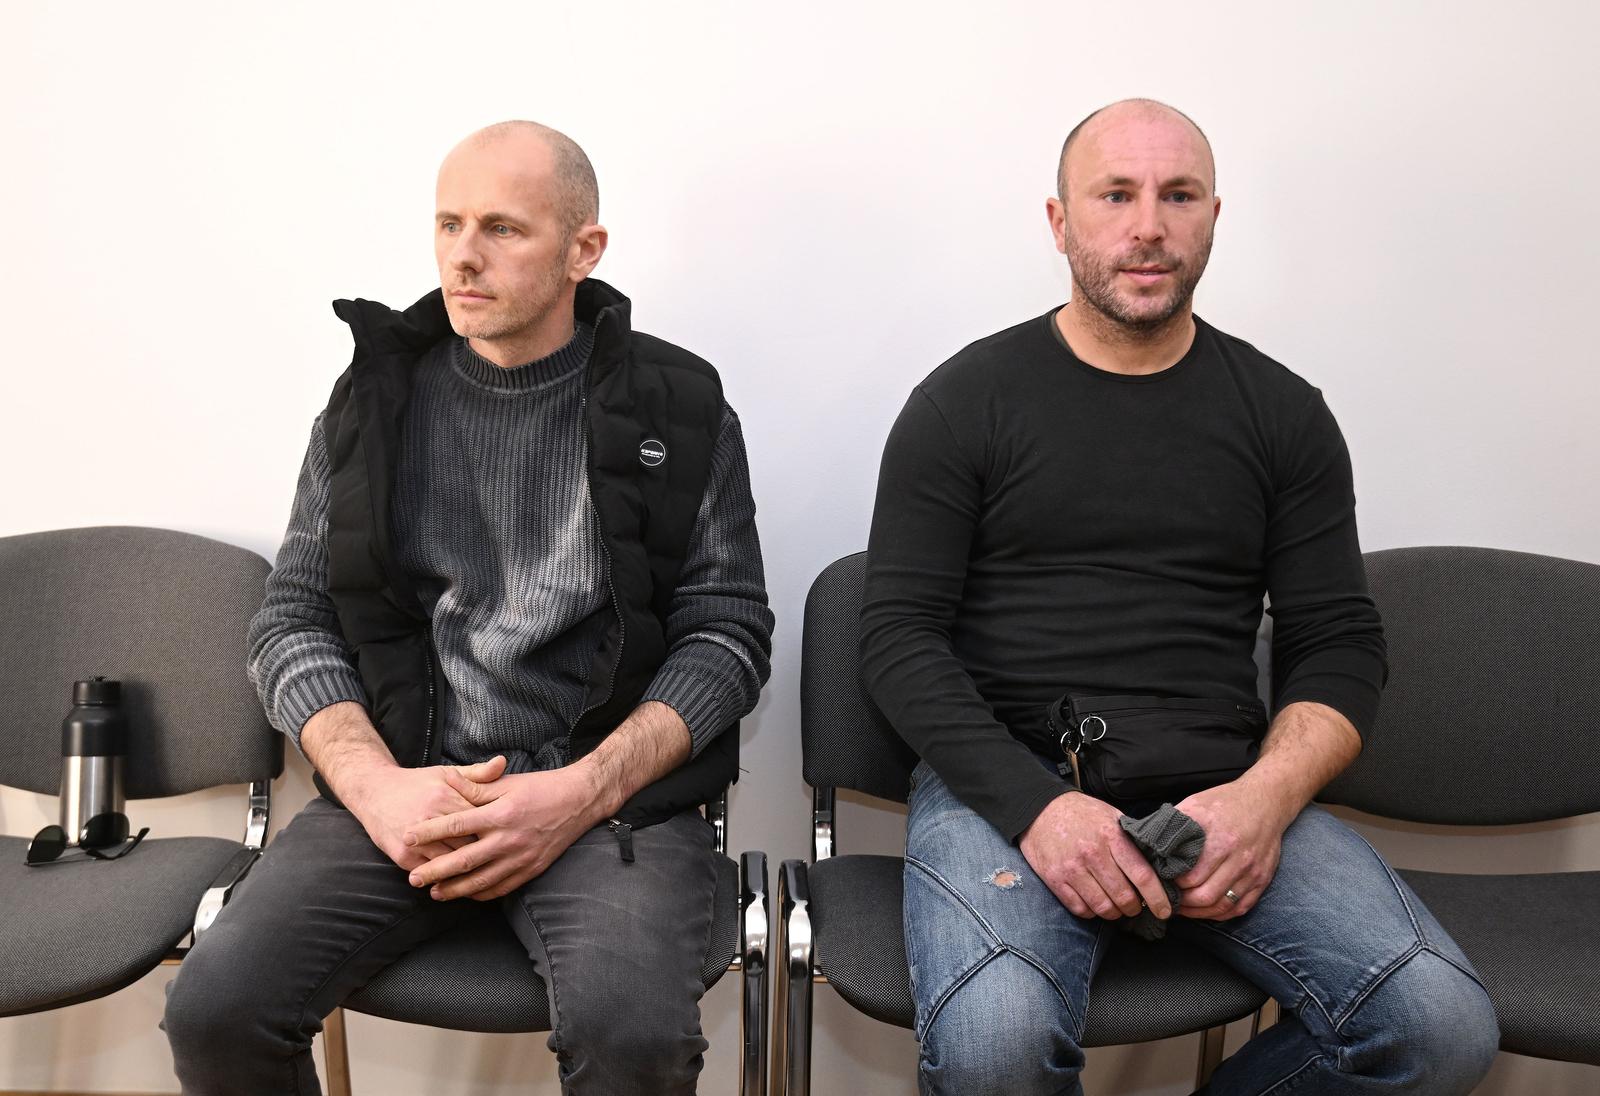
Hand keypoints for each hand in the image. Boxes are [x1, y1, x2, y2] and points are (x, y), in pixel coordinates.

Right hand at [342, 755, 506, 872]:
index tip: (510, 836)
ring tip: (487, 875)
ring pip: (450, 862)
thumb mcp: (446, 773)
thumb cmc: (417, 783)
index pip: (479, 819)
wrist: (374, 792)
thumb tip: (502, 763)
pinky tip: (461, 882)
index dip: (495, 830)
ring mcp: (415, 840)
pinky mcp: (402, 856)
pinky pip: (431, 873)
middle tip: (502, 860)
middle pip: (467, 843)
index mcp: (445, 796)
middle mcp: (429, 818)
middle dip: (485, 852)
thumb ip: (476, 773)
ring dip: (468, 871)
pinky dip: (446, 879)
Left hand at [401, 763, 605, 901]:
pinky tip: (467, 894)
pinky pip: (502, 888)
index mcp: (500, 814)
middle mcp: (508, 839)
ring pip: (481, 881)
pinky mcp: (531, 869)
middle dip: (435, 871)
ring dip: (455, 889)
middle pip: (464, 860)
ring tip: (434, 893)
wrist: (579, 801)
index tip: (407, 838)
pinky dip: (481, 894)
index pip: (456, 825)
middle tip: (413, 878)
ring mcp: (521, 858)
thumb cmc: (540, 788)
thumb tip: (446, 780)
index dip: (429, 833)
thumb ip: (475, 787)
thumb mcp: (506, 783)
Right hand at [1019, 792, 1171, 920]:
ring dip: (1114, 913)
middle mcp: (1092, 854)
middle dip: (1135, 908)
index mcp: (1111, 836)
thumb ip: (1132, 840)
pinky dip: (1092, 912)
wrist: (1039, 809)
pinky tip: (1095, 903)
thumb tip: (1158, 865)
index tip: (1164, 910)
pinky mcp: (1054, 879)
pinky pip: (1080, 909)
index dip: (1157, 898)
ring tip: (1116, 907)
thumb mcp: (1111, 816)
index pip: (1142, 875)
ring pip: (1103, 907)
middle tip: (1136, 907)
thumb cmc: (1080, 814)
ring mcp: (1072, 868)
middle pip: (1124, 897)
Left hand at [1173, 776, 1294, 918]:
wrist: (1266, 801)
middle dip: (1183, 902)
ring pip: (1222, 906)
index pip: (1191, 877)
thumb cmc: (1226, 802)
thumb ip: (1175, 825)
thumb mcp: (1196, 804)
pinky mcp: (1262, 880)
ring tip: (1182, 908)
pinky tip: (1205, 910)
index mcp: (1219, 839)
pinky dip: (1220, 914)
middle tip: (1169, 899)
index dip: (1173, 884)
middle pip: (1205, 895)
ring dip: (1199, 912)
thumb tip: (1150, 843)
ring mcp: (1252, 872)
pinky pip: (1239, 908)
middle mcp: (1238, 858)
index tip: (1161, 883)